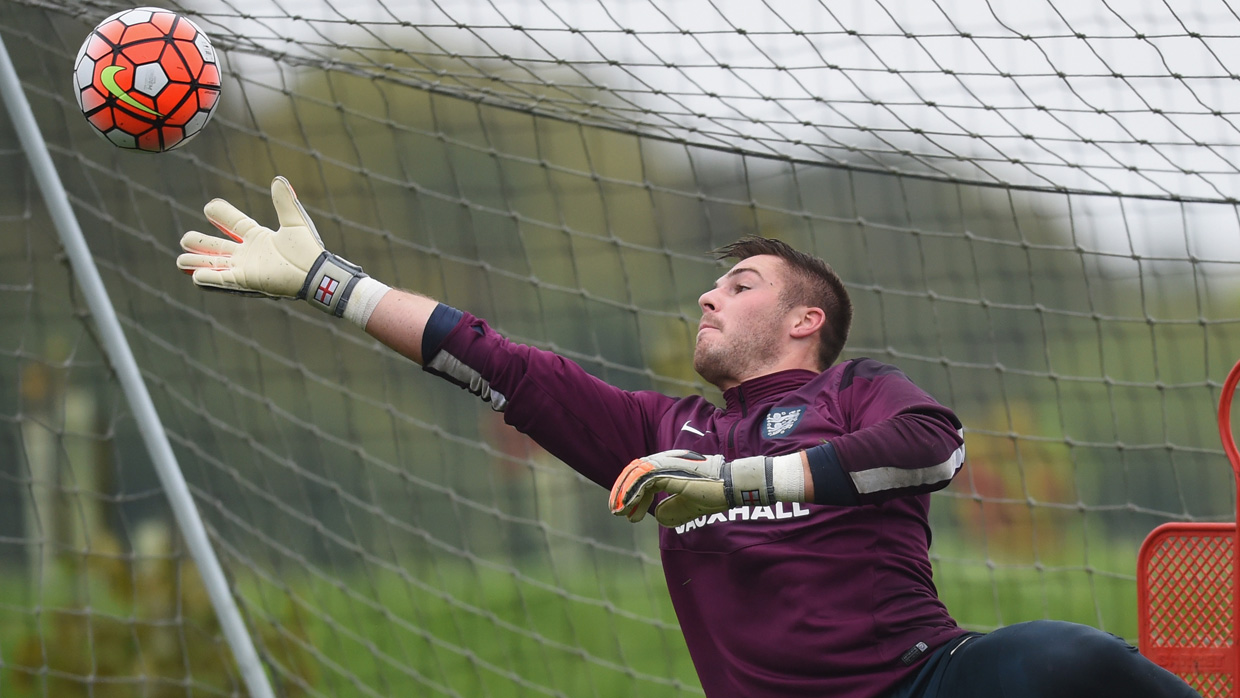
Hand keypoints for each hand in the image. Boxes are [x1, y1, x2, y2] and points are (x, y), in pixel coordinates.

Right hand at [177, 176, 365, 314]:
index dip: (222, 215)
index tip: (209, 206)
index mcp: (258, 237)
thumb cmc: (307, 249)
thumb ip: (283, 201)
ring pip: (215, 264)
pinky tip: (194, 275)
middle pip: (218, 247)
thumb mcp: (294, 220)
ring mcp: (246, 268)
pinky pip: (223, 279)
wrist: (315, 271)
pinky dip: (209, 277)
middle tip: (185, 239)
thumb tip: (278, 179)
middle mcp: (249, 253)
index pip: (234, 224)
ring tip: (181, 261)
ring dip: (198, 263)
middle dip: (201, 244)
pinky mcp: (247, 280)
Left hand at [609, 450, 777, 526]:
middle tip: (616, 511)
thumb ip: (673, 508)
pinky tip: (627, 508)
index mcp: (671, 464)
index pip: (643, 473)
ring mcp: (666, 464)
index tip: (628, 511)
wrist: (730, 488)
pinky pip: (642, 481)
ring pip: (635, 475)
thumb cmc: (713, 494)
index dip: (633, 491)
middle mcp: (666, 460)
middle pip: (635, 471)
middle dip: (622, 491)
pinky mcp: (668, 472)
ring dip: (623, 494)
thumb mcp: (688, 505)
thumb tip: (657, 515)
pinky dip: (632, 495)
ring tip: (618, 512)